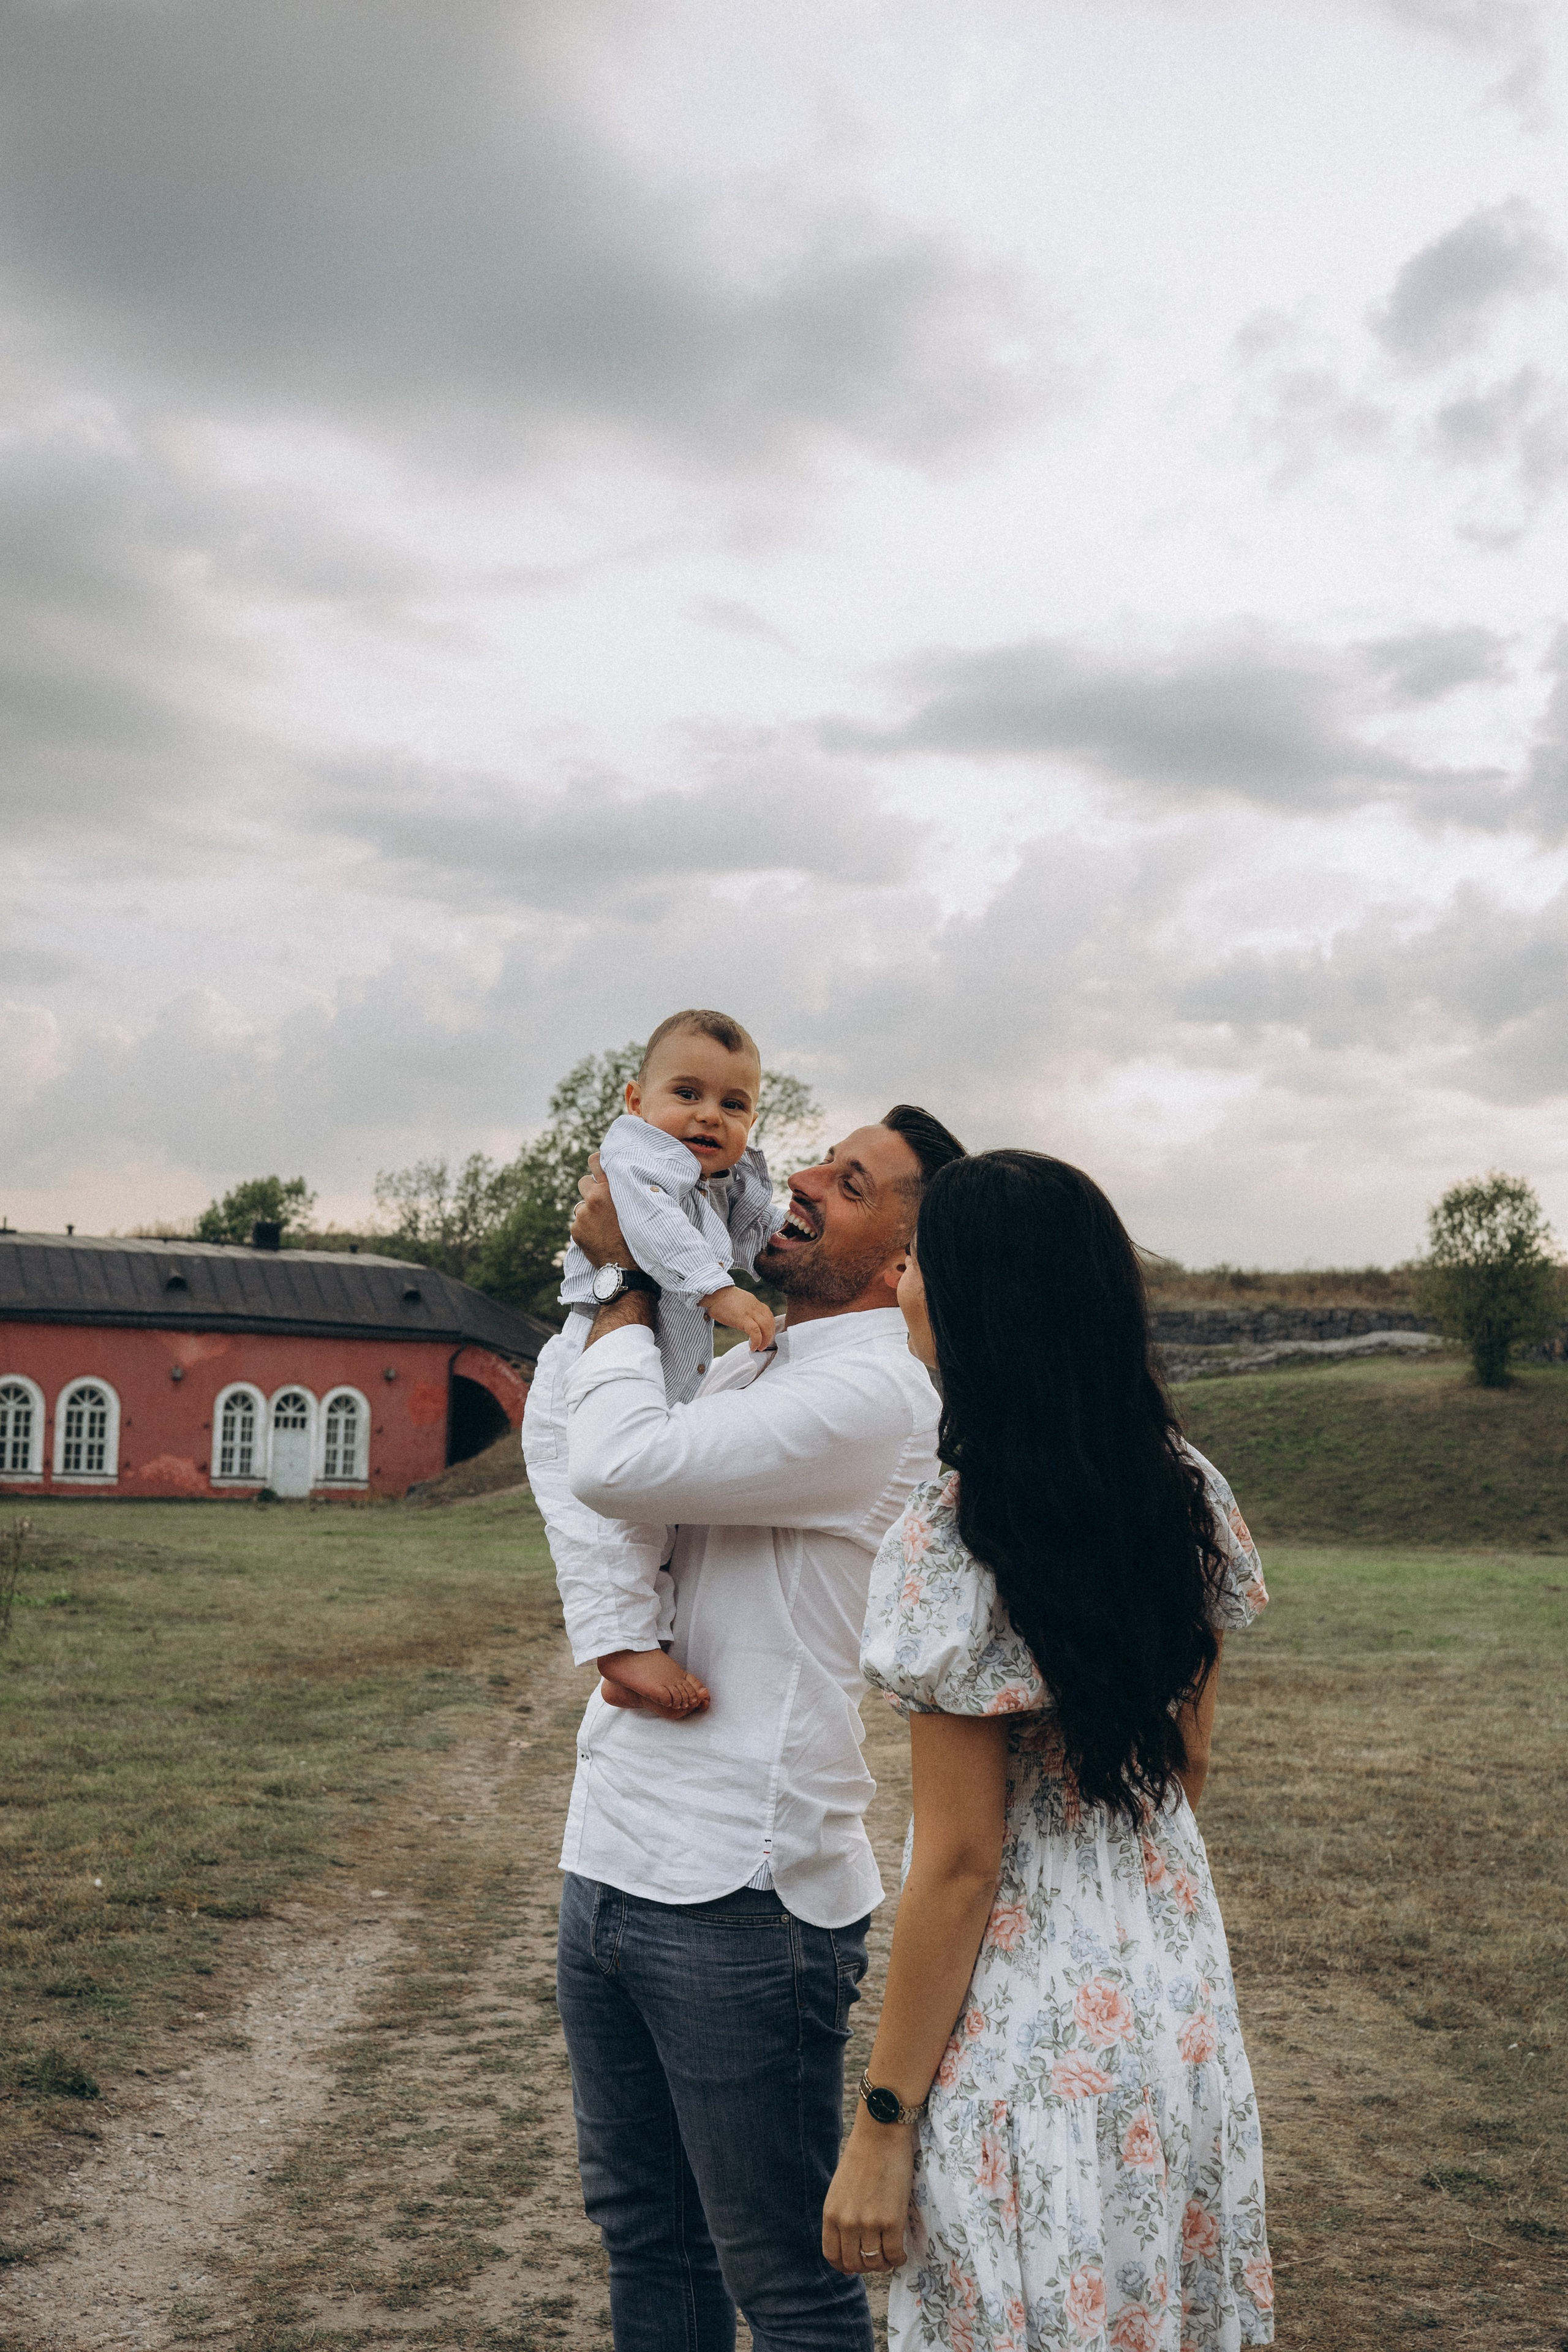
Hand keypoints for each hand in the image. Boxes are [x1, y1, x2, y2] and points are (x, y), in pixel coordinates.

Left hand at [570, 1151, 633, 1269]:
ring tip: (603, 1226)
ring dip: (589, 1212)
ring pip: (581, 1206)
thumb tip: (624, 1180)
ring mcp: (582, 1214)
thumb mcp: (636, 1208)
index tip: (597, 1165)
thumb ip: (625, 1191)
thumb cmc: (638, 1236)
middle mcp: (593, 1198)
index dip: (595, 1162)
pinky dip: (586, 1229)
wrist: (626, 1267)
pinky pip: (578, 1224)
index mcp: (610, 1189)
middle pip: (583, 1181)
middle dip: (590, 1189)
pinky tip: (598, 1238)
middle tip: (600, 1201)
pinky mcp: (575, 1230)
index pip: (595, 1161)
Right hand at [703, 1283, 775, 1353]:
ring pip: (766, 1327)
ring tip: (759, 1348)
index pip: (768, 1315)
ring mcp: (750, 1312)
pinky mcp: (742, 1319)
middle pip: (770, 1322)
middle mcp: (755, 1306)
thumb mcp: (738, 1302)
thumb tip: (744, 1321)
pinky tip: (753, 1347)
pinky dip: (757, 1340)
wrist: (712, 1293)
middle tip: (764, 1345)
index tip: (765, 1336)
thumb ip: (744, 1310)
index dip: (769, 1327)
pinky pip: (755, 1331)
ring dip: (765, 1340)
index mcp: (754, 1302)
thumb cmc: (720, 1298)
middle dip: (769, 1335)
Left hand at [822, 2115, 914, 2275]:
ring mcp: (869, 2223)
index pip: (832, 2255)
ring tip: (890, 2256)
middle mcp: (847, 2223)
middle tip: (876, 2259)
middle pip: (854, 2263)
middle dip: (866, 2267)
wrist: (881, 2134)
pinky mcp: (892, 2221)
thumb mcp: (840, 2189)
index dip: (844, 2266)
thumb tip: (849, 2247)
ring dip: (883, 2264)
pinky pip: (894, 2254)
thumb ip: (841, 2216)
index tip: (855, 2266)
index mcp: (830, 2214)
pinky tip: (902, 2253)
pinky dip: (899, 2259)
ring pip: (875, 2262)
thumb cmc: (862, 2157)